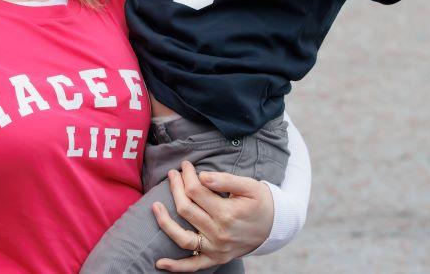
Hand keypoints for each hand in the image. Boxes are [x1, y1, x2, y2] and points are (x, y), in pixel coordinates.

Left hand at [152, 161, 273, 270]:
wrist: (274, 227)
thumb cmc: (261, 203)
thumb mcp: (250, 186)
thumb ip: (226, 180)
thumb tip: (202, 176)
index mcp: (227, 213)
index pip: (196, 191)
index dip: (187, 176)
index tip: (185, 165)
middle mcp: (219, 233)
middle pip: (186, 209)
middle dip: (176, 188)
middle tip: (173, 174)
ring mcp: (215, 249)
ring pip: (182, 238)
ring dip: (165, 222)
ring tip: (155, 206)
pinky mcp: (215, 258)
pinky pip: (192, 265)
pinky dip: (176, 266)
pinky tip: (159, 263)